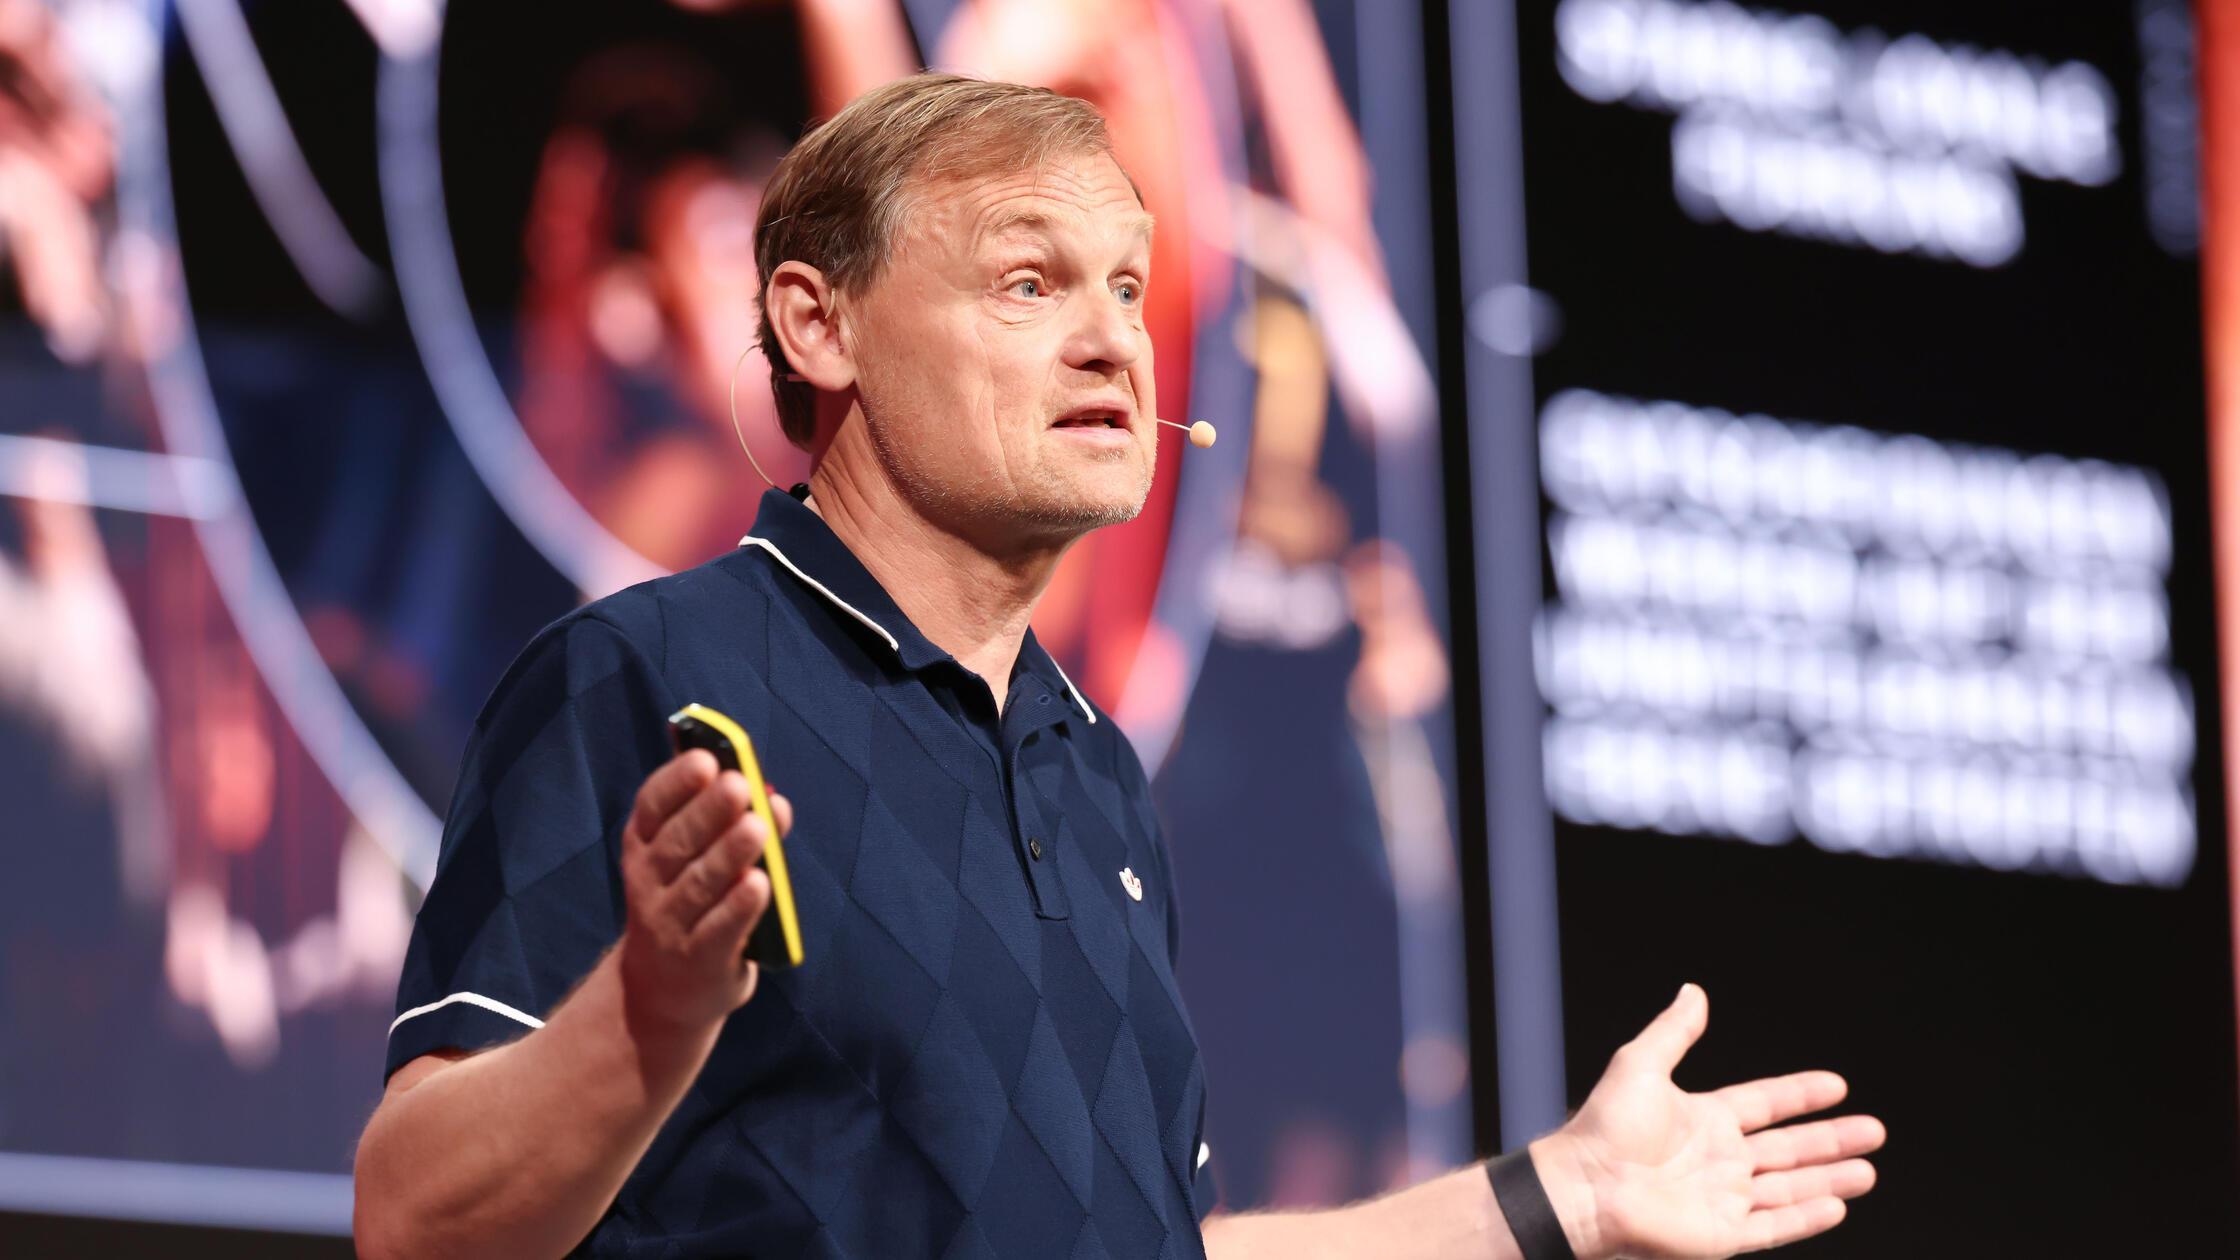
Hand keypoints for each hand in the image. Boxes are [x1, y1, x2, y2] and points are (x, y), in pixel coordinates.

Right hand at [616, 749, 793, 1038]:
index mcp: (643, 846)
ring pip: (699, 884)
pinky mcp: (699, 959)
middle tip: (739, 785)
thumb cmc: (688, 904)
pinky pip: (720, 929)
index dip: (677, 782)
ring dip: (729, 854)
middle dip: (709, 812)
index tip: (706, 759)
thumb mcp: (690, 861)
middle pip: (677, 842)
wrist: (660, 993)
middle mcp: (648, 883)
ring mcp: (669, 924)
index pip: (652, 808)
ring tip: (756, 827)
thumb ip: (732, 824)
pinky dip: (739, 907)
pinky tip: (761, 884)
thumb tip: (772, 797)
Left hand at [1533, 985, 1885, 1258]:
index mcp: (1705, 1119)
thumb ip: (1674, 1031)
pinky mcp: (1722, 1233)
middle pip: (1789, 1148)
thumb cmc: (1605, 1127)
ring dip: (1830, 1178)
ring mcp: (1724, 1197)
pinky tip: (1836, 1206)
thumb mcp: (1641, 1065)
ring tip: (1867, 1170)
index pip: (1765, 1104)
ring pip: (1790, 1187)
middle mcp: (1720, 1158)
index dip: (1800, 1095)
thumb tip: (1694, 990)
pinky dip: (1806, 1217)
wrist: (1587, 1186)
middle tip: (1874, 1130)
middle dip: (1831, 1139)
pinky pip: (1774, 1225)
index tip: (1836, 1085)